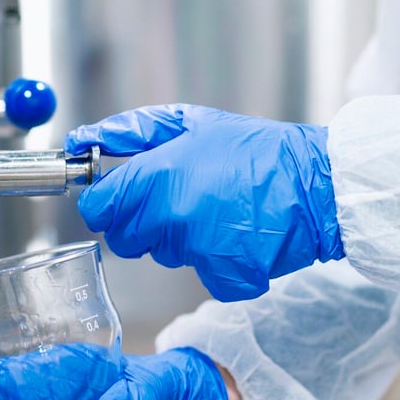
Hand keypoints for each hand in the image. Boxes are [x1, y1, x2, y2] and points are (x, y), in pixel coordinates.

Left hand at [65, 104, 343, 300]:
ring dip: (180, 238)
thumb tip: (81, 140)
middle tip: (178, 199)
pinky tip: (238, 235)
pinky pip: (201, 274)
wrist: (318, 182)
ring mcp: (198, 251)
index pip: (98, 210)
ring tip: (217, 210)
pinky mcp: (225, 277)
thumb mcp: (191, 122)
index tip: (119, 197)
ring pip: (162, 255)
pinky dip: (216, 262)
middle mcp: (172, 217)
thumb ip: (130, 132)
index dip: (106, 204)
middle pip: (124, 239)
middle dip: (141, 222)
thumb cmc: (256, 149)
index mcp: (158, 177)